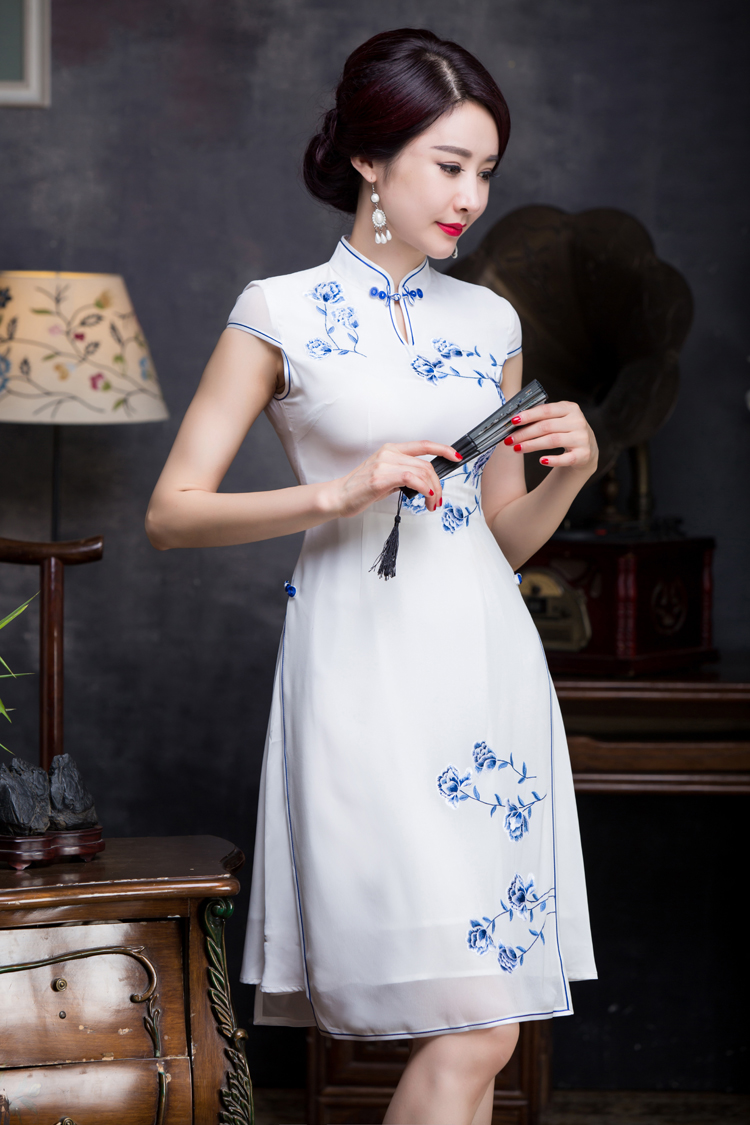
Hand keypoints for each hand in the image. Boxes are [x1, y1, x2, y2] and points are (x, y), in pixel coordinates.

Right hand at [327, 441, 462, 517]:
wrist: (339, 497)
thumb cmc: (361, 489)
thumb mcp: (386, 477)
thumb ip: (403, 474)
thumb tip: (424, 482)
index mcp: (391, 450)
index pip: (423, 445)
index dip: (443, 449)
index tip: (455, 457)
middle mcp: (389, 453)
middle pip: (426, 464)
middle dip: (439, 483)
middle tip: (439, 499)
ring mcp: (384, 464)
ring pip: (422, 472)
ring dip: (433, 491)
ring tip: (432, 504)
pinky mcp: (380, 478)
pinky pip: (412, 479)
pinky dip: (425, 489)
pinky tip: (426, 498)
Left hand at [504, 401, 597, 473]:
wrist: (586, 450)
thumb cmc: (565, 432)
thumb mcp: (558, 420)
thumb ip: (541, 418)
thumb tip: (515, 422)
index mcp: (570, 408)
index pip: (546, 410)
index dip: (528, 415)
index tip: (513, 421)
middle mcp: (578, 421)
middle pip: (546, 426)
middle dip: (525, 433)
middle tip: (509, 440)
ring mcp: (582, 438)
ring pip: (553, 440)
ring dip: (532, 445)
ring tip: (517, 449)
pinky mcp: (583, 454)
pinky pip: (566, 458)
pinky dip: (553, 460)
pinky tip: (541, 461)